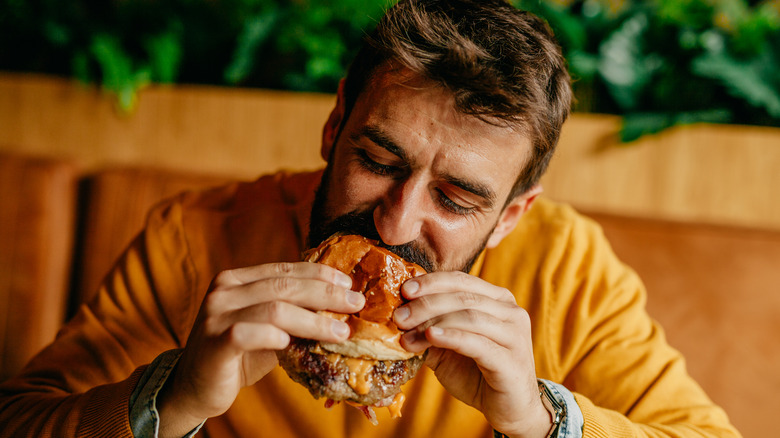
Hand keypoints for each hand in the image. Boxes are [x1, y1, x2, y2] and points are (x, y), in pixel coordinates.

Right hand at [157, 262, 364, 436]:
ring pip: (274, 308)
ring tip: (340, 332)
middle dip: (325, 294)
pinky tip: (293, 343)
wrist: (194, 387)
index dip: (319, 274)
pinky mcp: (214, 342)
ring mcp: (216, 315)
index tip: (348, 284)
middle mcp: (224, 291)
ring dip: (313, 320)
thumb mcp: (266, 328)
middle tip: (355, 304)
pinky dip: (275, 336)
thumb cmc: (237, 355)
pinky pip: (250, 334)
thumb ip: (291, 312)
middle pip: (284, 286)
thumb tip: (339, 307)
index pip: (284, 270)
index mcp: (236, 280)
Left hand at [393, 271, 550, 437]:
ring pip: (469, 317)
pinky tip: (430, 338)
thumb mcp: (448, 347)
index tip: (404, 290)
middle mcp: (511, 312)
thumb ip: (430, 328)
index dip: (431, 282)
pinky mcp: (512, 361)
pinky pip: (478, 343)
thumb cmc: (478, 373)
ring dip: (432, 323)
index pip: (461, 280)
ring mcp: (515, 335)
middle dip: (426, 304)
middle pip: (462, 297)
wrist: (509, 409)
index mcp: (498, 300)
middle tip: (399, 316)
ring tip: (407, 335)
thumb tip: (398, 314)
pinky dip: (451, 337)